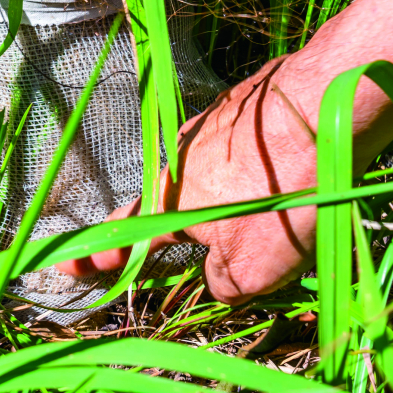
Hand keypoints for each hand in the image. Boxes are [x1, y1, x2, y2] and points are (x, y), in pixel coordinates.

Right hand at [54, 61, 323, 303]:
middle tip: (187, 243)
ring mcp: (215, 126)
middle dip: (174, 226)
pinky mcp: (250, 108)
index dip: (98, 256)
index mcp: (171, 200)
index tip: (66, 264)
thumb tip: (218, 282)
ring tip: (263, 212)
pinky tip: (285, 175)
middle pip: (170, 201)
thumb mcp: (252, 269)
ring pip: (211, 174)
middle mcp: (181, 158)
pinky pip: (243, 150)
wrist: (326, 107)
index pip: (124, 236)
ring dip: (225, 196)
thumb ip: (222, 285)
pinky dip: (256, 168)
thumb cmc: (282, 195)